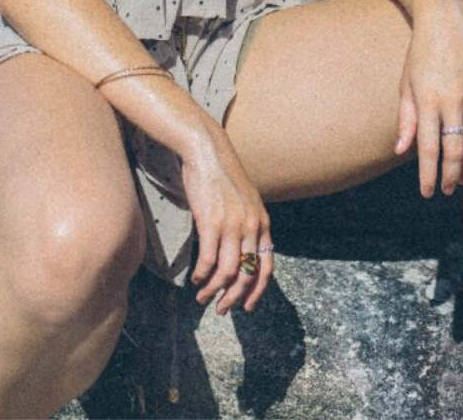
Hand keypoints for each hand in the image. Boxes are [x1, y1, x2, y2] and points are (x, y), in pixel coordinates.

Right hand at [180, 124, 272, 314]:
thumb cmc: (223, 175)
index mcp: (263, 223)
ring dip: (214, 291)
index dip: (258, 291)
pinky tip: (195, 278)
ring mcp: (232, 226)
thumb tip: (241, 252)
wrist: (208, 152)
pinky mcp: (211, 223)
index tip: (247, 307)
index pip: (267, 267)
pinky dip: (201, 275)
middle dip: (234, 298)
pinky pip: (208, 261)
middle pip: (247, 275)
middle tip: (221, 309)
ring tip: (203, 297)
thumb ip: (248, 224)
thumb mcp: (246, 200)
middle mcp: (251, 227)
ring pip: (227, 273)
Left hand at [394, 0, 462, 195]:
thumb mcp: (405, 83)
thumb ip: (406, 118)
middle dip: (450, 175)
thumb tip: (401, 151)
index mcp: (429, 100)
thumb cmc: (419, 52)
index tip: (426, 192)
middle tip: (444, 191)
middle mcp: (453, 102)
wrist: (446, 21)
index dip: (428, 174)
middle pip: (456, 151)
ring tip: (458, 179)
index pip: (430, 148)